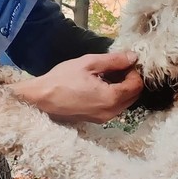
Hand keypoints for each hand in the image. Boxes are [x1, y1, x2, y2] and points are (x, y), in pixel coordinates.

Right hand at [9, 52, 142, 122]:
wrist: (41, 98)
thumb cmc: (61, 79)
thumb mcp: (89, 63)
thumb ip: (114, 60)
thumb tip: (133, 57)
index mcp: (111, 98)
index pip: (136, 85)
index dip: (134, 71)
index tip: (124, 62)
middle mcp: (110, 112)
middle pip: (133, 96)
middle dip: (130, 81)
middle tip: (118, 67)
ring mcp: (103, 119)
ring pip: (125, 103)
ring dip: (122, 89)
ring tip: (108, 75)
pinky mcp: (96, 121)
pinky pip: (114, 108)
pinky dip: (114, 96)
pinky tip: (101, 85)